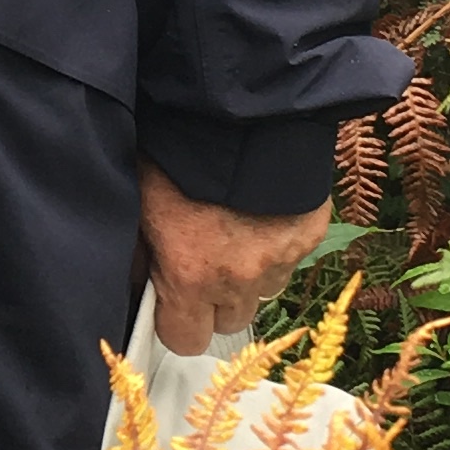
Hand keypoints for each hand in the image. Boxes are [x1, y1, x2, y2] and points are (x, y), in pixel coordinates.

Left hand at [138, 161, 331, 355]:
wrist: (241, 109)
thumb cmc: (177, 150)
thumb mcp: (140, 199)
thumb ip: (139, 249)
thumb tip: (138, 279)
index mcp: (190, 276)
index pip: (185, 340)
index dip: (177, 322)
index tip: (172, 298)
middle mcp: (240, 280)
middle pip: (229, 322)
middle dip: (215, 300)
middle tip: (205, 260)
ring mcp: (282, 259)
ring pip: (265, 291)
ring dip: (250, 274)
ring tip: (236, 230)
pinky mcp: (310, 234)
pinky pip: (292, 256)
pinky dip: (278, 242)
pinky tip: (264, 210)